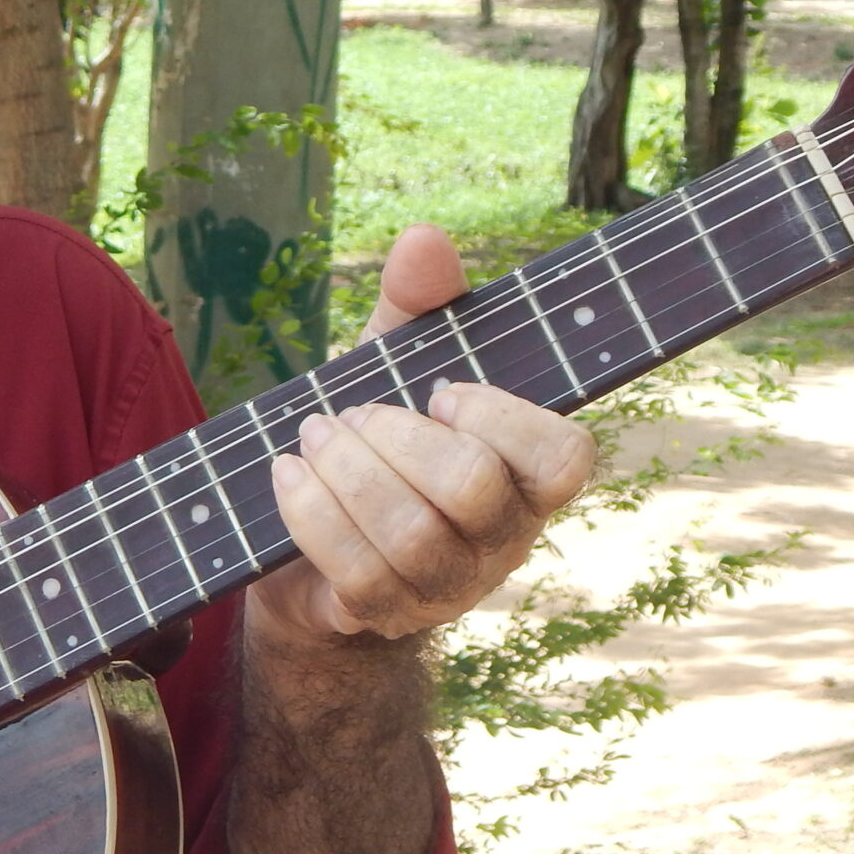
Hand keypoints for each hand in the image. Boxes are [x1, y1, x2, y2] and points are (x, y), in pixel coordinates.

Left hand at [250, 224, 594, 647]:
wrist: (307, 545)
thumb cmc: (373, 443)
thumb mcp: (391, 366)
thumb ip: (415, 306)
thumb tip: (424, 237)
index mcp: (527, 475)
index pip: (565, 457)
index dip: (498, 417)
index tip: (439, 390)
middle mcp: (504, 538)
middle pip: (472, 489)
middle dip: (394, 438)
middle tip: (348, 414)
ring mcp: (449, 587)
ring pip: (412, 537)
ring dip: (346, 474)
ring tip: (311, 438)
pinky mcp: (388, 616)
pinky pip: (358, 575)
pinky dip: (313, 515)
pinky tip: (289, 476)